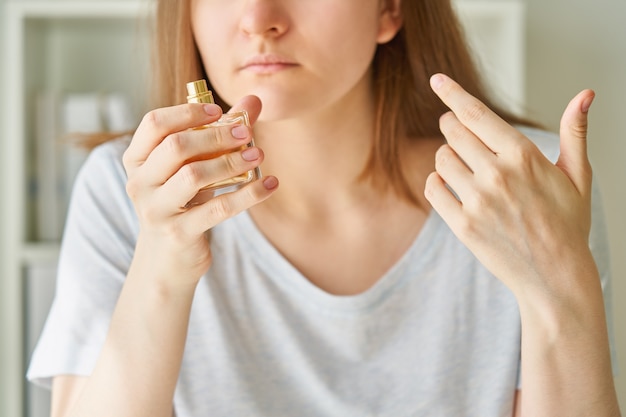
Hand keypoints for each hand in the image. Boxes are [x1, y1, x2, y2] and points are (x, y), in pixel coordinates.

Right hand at [122, 96, 277, 286]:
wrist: (167, 259)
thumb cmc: (183, 202)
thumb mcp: (194, 166)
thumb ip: (220, 131)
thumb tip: (254, 99)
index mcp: (137, 160)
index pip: (155, 123)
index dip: (188, 112)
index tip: (219, 111)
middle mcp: (140, 183)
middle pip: (176, 146)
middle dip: (216, 135)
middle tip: (247, 132)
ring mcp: (157, 210)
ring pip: (194, 176)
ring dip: (231, 162)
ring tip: (258, 154)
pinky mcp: (179, 233)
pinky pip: (218, 209)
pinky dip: (248, 194)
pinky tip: (270, 184)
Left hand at [425, 73, 595, 295]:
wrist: (554, 276)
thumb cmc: (567, 224)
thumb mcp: (577, 176)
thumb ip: (574, 133)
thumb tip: (585, 94)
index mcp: (524, 156)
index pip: (478, 114)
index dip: (453, 94)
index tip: (437, 79)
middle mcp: (497, 174)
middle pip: (454, 132)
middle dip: (450, 125)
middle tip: (453, 127)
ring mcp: (478, 201)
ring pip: (441, 159)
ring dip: (446, 156)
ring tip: (461, 164)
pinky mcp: (462, 225)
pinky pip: (433, 189)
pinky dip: (436, 183)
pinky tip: (449, 186)